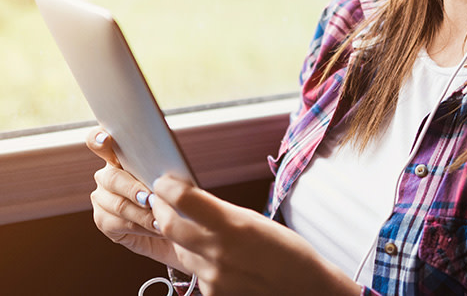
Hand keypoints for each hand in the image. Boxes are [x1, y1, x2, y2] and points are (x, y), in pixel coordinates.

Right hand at [85, 127, 187, 270]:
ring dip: (142, 213)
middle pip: (112, 178)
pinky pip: (119, 224)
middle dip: (133, 189)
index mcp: (118, 157)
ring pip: (118, 204)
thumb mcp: (167, 178)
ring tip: (161, 219)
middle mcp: (105, 176)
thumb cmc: (167, 195)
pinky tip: (155, 227)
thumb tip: (167, 173)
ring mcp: (101, 198)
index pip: (98, 141)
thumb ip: (160, 169)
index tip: (106, 139)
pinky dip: (140, 226)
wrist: (166, 226)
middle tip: (150, 198)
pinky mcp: (102, 220)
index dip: (99, 139)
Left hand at [149, 175, 360, 295]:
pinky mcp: (213, 295)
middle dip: (160, 209)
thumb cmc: (289, 255)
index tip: (164, 182)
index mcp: (232, 226)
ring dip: (179, 237)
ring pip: (179, 250)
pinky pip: (195, 273)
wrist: (306, 291)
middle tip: (161, 200)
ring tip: (193, 228)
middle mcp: (218, 253)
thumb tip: (191, 201)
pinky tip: (219, 259)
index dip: (167, 187)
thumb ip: (220, 213)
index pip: (183, 199)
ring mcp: (213, 278)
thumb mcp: (256, 222)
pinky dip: (200, 262)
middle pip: (168, 225)